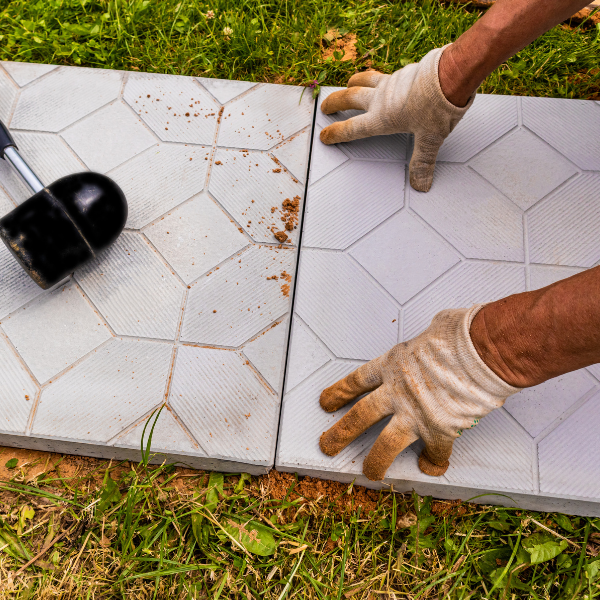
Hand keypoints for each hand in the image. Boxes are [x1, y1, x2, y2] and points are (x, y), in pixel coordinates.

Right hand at [319, 46, 473, 191]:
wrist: (452, 74)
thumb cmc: (439, 106)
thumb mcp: (430, 139)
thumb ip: (422, 162)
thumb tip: (421, 184)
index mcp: (382, 118)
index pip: (352, 129)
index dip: (336, 133)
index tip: (325, 136)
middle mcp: (381, 99)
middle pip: (350, 99)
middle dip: (335, 103)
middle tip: (325, 106)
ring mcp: (391, 83)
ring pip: (363, 81)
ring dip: (352, 84)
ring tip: (347, 85)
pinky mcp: (403, 71)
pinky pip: (381, 74)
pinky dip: (373, 76)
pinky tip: (378, 78)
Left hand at [319, 306, 520, 480]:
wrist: (482, 353)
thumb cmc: (461, 336)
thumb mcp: (433, 329)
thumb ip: (427, 341)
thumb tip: (437, 334)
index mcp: (393, 365)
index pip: (358, 381)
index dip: (340, 393)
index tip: (326, 403)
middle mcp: (397, 391)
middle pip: (360, 415)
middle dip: (340, 433)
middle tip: (327, 445)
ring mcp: (415, 413)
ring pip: (385, 444)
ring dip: (375, 461)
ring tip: (369, 472)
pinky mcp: (438, 430)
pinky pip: (434, 452)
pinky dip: (434, 461)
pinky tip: (431, 466)